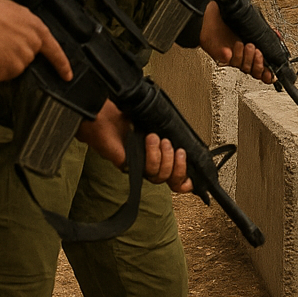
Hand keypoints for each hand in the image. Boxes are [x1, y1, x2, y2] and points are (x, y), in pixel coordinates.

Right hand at [0, 0, 70, 83]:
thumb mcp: (6, 10)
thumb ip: (16, 25)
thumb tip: (9, 33)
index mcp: (35, 25)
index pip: (53, 48)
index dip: (61, 63)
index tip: (67, 75)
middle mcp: (33, 41)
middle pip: (24, 58)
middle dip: (9, 56)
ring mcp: (24, 55)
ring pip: (9, 69)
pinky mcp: (11, 68)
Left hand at [77, 101, 193, 192]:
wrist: (105, 116)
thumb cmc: (127, 117)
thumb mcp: (154, 123)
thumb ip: (169, 132)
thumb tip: (185, 140)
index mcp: (158, 157)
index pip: (174, 177)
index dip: (184, 181)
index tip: (192, 181)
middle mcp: (149, 165)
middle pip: (170, 180)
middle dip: (178, 166)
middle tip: (176, 149)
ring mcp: (139, 167)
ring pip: (159, 176)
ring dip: (163, 157)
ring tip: (158, 139)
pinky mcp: (128, 166)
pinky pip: (145, 170)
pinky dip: (152, 155)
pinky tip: (150, 141)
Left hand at [198, 2, 274, 82]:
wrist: (209, 17)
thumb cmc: (229, 20)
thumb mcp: (251, 23)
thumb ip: (265, 30)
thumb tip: (278, 36)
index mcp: (252, 51)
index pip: (263, 68)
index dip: (268, 74)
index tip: (272, 75)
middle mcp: (243, 57)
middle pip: (255, 72)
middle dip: (259, 65)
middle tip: (259, 53)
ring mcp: (233, 58)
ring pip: (244, 67)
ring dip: (247, 57)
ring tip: (247, 45)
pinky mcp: (221, 57)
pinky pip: (231, 61)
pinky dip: (235, 54)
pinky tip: (234, 47)